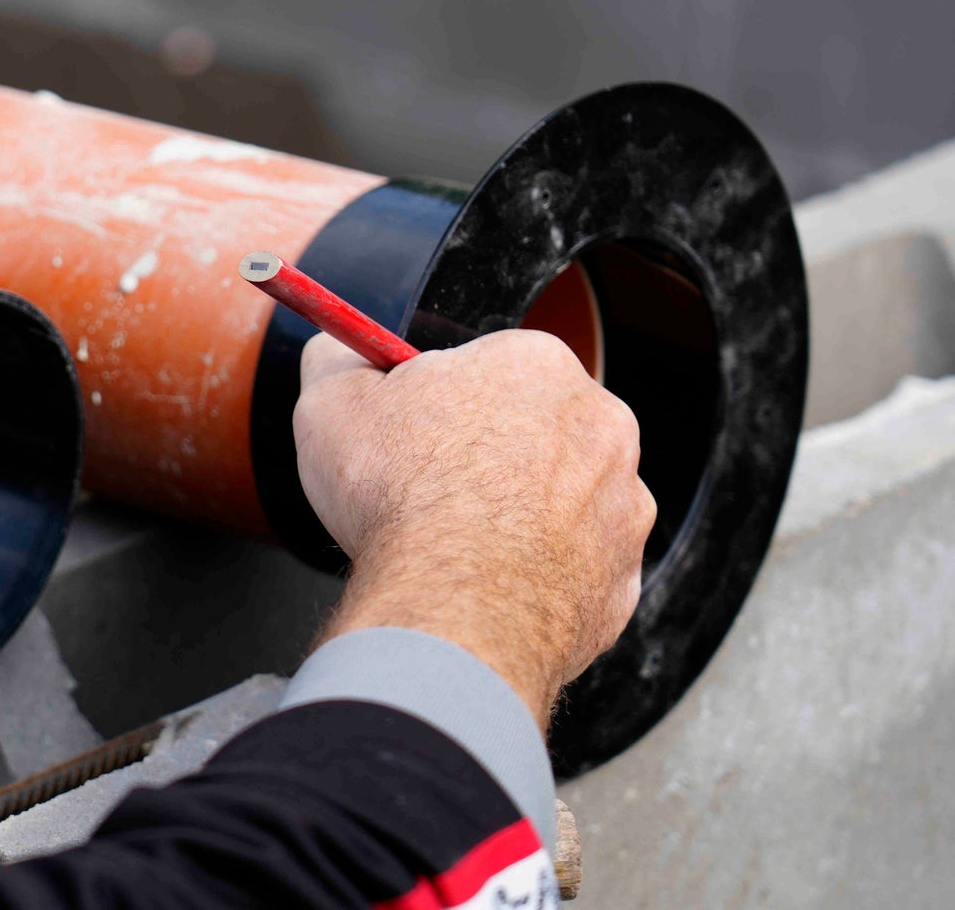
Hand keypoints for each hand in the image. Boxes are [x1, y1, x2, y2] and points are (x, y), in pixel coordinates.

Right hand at [293, 329, 654, 725]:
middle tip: (428, 492)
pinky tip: (489, 586)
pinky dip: (537, 579)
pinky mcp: (622, 582)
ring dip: (518, 517)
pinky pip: (576, 572)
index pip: (487, 369)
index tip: (409, 433)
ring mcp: (624, 506)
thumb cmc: (400, 499)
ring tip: (457, 546)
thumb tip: (338, 349)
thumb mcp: (330, 402)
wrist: (454, 606)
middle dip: (488, 456)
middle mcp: (601, 424)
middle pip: (533, 430)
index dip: (437, 403)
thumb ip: (338, 360)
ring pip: (561, 502)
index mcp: (536, 364)